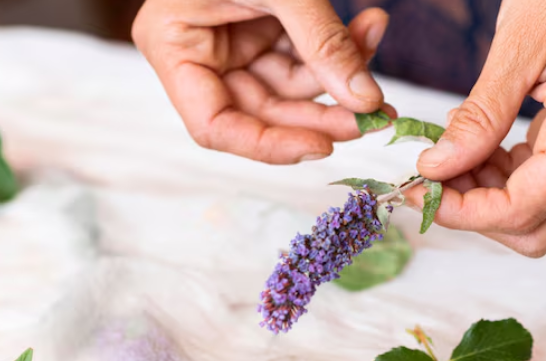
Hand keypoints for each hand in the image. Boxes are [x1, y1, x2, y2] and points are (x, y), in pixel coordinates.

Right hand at [132, 0, 393, 163]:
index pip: (213, 126)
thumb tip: (367, 101)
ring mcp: (229, 44)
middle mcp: (196, 55)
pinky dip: (336, 48)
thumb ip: (322, 43)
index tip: (321, 146)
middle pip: (258, 112)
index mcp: (171, 45)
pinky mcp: (258, 31)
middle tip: (373, 114)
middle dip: (319, 112)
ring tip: (374, 43)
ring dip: (337, 76)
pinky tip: (367, 29)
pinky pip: (299, 57)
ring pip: (286, 89)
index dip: (266, 145)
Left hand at [409, 0, 545, 256]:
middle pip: (534, 229)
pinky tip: (478, 143)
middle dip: (474, 213)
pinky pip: (545, 184)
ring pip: (539, 213)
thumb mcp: (518, 47)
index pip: (522, 210)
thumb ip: (480, 116)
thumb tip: (436, 168)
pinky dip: (503, 177)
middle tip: (432, 177)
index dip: (462, 213)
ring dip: (486, 196)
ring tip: (451, 152)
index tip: (418, 189)